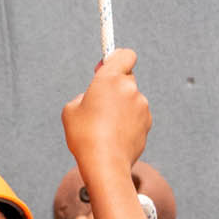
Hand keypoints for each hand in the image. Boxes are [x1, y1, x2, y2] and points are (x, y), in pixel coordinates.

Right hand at [62, 48, 151, 180]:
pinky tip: (115, 136)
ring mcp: (141, 106)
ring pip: (131, 100)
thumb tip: (92, 98)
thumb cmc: (84, 136)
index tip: (107, 66)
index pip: (125, 55)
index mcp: (110, 78)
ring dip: (122, 107)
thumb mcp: (71, 110)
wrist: (105, 164)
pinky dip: (129, 122)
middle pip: (126, 79)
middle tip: (101, 102)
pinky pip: (137, 116)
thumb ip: (84, 96)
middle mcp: (130, 88)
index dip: (117, 58)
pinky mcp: (147, 123)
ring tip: (105, 126)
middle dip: (116, 87)